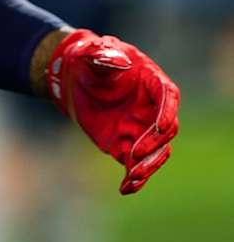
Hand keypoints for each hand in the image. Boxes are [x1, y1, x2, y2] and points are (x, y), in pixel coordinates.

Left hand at [46, 29, 179, 194]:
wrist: (73, 77)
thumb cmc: (88, 59)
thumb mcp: (91, 52)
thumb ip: (102, 54)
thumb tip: (119, 61)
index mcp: (150, 80)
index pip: (169, 96)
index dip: (167, 112)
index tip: (160, 128)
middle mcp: (151, 107)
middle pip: (166, 129)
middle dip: (154, 144)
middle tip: (134, 154)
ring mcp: (140, 128)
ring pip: (156, 152)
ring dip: (149, 166)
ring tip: (133, 177)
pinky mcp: (126, 145)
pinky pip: (136, 166)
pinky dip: (135, 179)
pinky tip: (126, 188)